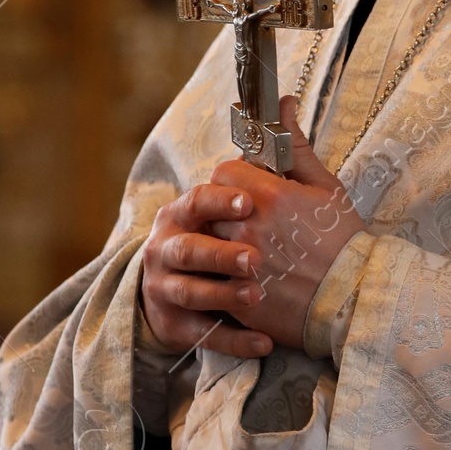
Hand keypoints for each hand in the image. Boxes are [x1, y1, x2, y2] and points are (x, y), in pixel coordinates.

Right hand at [140, 176, 272, 360]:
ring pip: (190, 292)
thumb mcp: (250, 199)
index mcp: (183, 213)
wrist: (188, 291)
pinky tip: (263, 342)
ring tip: (257, 297)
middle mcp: (166, 247)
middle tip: (256, 259)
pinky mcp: (174, 324)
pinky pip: (203, 334)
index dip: (220, 201)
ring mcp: (165, 288)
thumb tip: (285, 107)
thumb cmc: (232, 235)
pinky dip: (233, 340)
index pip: (197, 200)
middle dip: (220, 254)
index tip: (249, 203)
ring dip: (223, 295)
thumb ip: (268, 159)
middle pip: (188, 248)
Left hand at [205, 99, 364, 350]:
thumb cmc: (344, 240)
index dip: (237, 178)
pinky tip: (253, 278)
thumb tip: (282, 102)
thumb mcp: (326, 187)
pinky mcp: (239, 298)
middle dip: (226, 211)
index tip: (254, 190)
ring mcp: (241, 266)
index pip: (223, 172)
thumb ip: (295, 145)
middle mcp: (248, 228)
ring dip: (223, 244)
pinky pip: (215, 280)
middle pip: (210, 208)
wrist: (358, 298)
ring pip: (209, 244)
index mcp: (268, 196)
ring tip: (254, 251)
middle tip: (255, 221)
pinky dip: (226, 278)